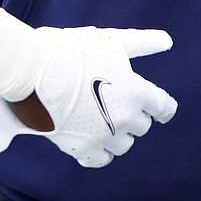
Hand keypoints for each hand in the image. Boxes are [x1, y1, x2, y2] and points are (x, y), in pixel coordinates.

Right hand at [0, 26, 178, 166]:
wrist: (33, 72)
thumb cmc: (72, 52)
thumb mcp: (112, 41)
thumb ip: (143, 42)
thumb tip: (167, 41)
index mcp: (137, 92)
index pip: (164, 108)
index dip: (160, 107)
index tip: (157, 108)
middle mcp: (125, 118)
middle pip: (142, 126)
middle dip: (132, 115)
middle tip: (113, 102)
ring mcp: (104, 136)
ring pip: (124, 145)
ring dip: (116, 134)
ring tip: (99, 119)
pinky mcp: (82, 148)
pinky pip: (101, 159)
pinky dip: (98, 152)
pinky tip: (89, 138)